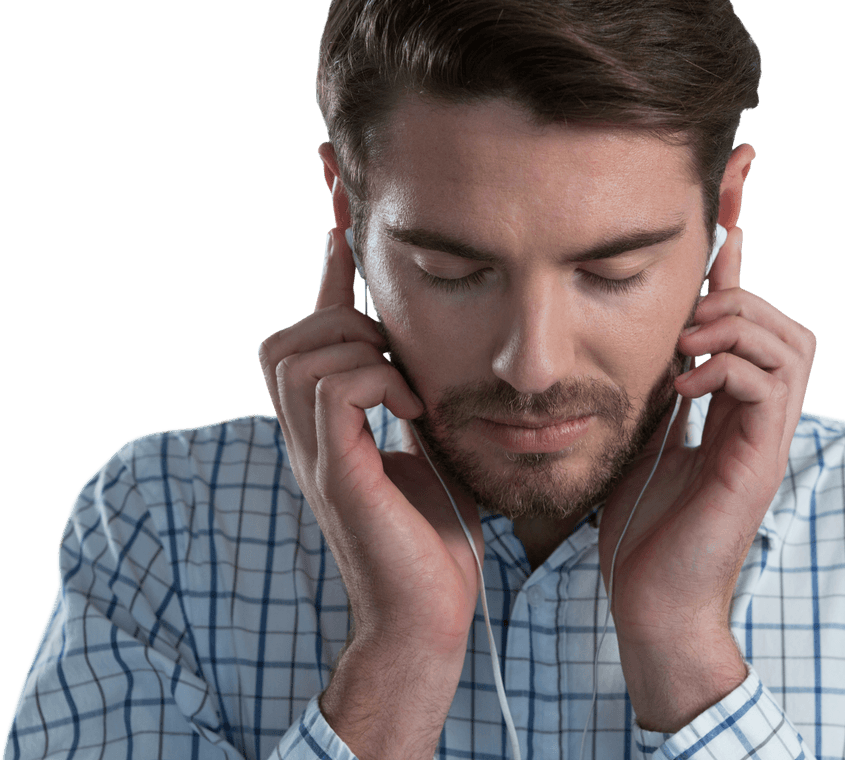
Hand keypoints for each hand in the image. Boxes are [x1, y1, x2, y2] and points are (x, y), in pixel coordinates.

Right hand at [258, 228, 483, 657]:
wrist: (428, 614)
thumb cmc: (435, 537)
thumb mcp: (432, 444)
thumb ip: (418, 393)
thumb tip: (431, 351)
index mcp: (332, 425)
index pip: (316, 329)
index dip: (328, 260)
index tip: (339, 196)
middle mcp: (311, 435)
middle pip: (285, 337)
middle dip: (336, 315)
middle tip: (392, 341)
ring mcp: (316, 454)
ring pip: (300, 352)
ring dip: (360, 351)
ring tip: (405, 383)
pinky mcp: (336, 473)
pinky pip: (334, 387)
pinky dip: (377, 381)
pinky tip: (413, 409)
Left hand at [597, 226, 814, 720]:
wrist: (650, 602)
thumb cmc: (639, 527)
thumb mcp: (635, 436)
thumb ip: (648, 385)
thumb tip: (636, 333)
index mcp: (727, 404)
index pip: (742, 314)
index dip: (739, 242)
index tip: (738, 173)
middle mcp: (757, 415)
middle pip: (783, 322)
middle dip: (739, 294)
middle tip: (688, 315)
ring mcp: (766, 438)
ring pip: (788, 343)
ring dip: (736, 326)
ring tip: (686, 346)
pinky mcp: (761, 461)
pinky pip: (770, 386)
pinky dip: (730, 368)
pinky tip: (686, 385)